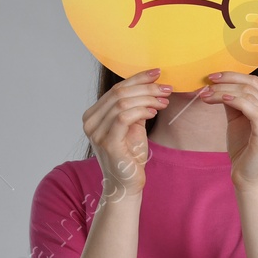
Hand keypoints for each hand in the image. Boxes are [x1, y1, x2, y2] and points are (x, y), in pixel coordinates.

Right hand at [83, 68, 170, 197]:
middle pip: (119, 93)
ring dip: (147, 99)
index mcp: (93, 115)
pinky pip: (124, 117)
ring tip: (164, 102)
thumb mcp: (132, 126)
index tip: (157, 73)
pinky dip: (141, 111)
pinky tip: (154, 112)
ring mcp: (97, 133)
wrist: (127, 184)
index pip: (116, 89)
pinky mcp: (108, 143)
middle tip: (166, 88)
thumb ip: (134, 107)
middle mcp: (90, 122)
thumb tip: (149, 86)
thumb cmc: (130, 156)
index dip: (137, 78)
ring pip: (123, 103)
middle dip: (146, 87)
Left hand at [199, 72, 257, 188]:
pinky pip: (252, 110)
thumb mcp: (237, 119)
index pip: (255, 82)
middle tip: (205, 86)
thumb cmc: (243, 149)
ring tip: (206, 95)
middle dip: (225, 83)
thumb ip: (233, 100)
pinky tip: (221, 99)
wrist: (248, 176)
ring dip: (224, 92)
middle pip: (251, 86)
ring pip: (249, 96)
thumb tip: (218, 83)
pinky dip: (235, 101)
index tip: (211, 77)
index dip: (232, 75)